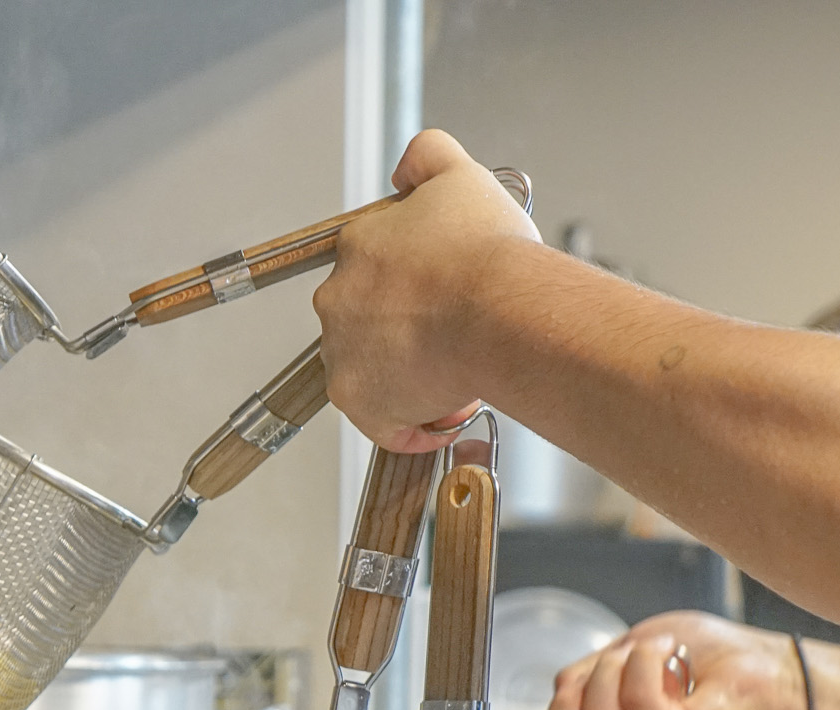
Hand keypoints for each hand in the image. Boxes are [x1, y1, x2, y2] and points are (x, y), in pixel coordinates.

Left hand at [312, 130, 540, 452]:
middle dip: (410, 331)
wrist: (501, 311)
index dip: (413, 286)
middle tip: (456, 333)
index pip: (373, 271)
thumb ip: (427, 156)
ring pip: (374, 372)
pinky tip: (449, 407)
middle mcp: (338, 299)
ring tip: (459, 368)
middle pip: (369, 323)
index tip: (441, 294)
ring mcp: (344, 354)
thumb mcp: (461, 175)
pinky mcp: (361, 402)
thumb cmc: (487, 255)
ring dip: (412, 375)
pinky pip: (385, 422)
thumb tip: (406, 169)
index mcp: (356, 247)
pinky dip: (416, 422)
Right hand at [482, 611, 805, 709]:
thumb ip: (582, 683)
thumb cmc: (704, 662)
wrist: (765, 667)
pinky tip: (674, 665)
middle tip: (617, 669)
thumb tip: (561, 690)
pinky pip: (635, 698)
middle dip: (575, 692)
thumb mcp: (621, 662)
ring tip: (662, 664)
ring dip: (625, 665)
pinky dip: (651, 664)